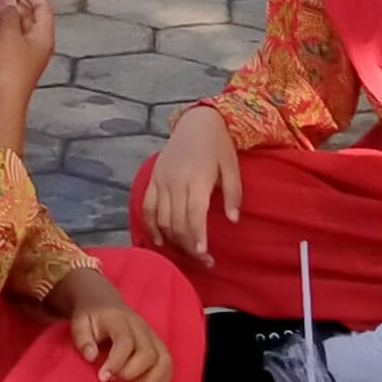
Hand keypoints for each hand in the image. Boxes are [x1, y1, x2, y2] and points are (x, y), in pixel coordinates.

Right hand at [0, 0, 57, 95]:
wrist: (4, 99)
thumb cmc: (11, 67)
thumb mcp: (9, 34)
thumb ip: (8, 13)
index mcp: (44, 35)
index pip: (42, 5)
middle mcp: (40, 43)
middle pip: (33, 15)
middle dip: (17, 2)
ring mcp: (29, 54)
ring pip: (22, 27)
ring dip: (9, 14)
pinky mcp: (17, 62)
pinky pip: (14, 37)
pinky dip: (5, 27)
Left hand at [56, 269, 176, 381]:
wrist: (103, 300)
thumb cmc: (90, 316)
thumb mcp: (79, 323)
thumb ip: (83, 339)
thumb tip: (91, 357)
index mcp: (119, 319)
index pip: (125, 341)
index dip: (116, 363)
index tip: (103, 378)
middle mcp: (140, 326)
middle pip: (148, 352)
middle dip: (132, 373)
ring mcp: (151, 334)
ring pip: (163, 358)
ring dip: (151, 379)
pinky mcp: (157, 343)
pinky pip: (168, 363)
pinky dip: (163, 381)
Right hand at [140, 103, 240, 257]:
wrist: (196, 122)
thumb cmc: (218, 146)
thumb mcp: (232, 166)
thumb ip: (234, 194)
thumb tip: (233, 220)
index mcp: (197, 177)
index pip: (194, 212)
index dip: (197, 235)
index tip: (202, 253)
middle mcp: (175, 180)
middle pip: (177, 221)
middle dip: (189, 245)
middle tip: (204, 260)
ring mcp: (161, 180)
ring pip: (161, 218)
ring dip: (173, 240)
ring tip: (188, 252)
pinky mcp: (153, 179)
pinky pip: (147, 207)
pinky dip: (151, 226)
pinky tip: (160, 241)